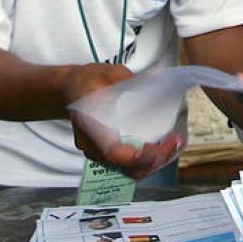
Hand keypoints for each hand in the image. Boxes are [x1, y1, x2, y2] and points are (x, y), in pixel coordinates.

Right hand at [63, 63, 185, 179]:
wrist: (67, 90)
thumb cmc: (86, 81)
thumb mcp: (107, 73)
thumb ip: (130, 78)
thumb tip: (157, 77)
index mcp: (89, 125)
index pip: (113, 152)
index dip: (139, 156)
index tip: (162, 146)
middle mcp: (91, 144)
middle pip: (124, 166)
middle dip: (153, 160)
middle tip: (175, 142)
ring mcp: (96, 151)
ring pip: (126, 169)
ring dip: (151, 162)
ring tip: (171, 144)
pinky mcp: (103, 152)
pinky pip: (124, 164)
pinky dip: (143, 159)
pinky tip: (158, 146)